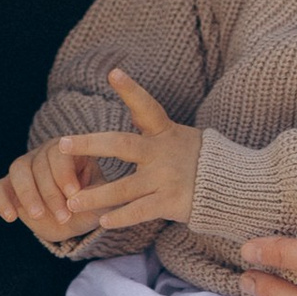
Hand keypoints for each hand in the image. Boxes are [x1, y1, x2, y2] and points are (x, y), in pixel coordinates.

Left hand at [0, 73, 199, 241]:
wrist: (233, 186)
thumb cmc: (200, 159)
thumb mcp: (180, 135)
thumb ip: (154, 126)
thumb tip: (131, 107)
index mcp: (164, 132)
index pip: (146, 106)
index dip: (131, 90)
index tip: (113, 73)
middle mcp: (163, 152)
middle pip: (121, 145)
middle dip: (90, 145)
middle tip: (62, 145)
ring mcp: (166, 178)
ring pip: (124, 188)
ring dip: (96, 196)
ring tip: (71, 203)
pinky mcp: (171, 201)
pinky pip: (139, 210)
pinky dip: (120, 217)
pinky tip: (103, 222)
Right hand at [0, 141, 104, 245]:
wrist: (74, 219)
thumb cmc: (90, 205)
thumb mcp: (101, 201)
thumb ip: (96, 197)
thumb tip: (80, 198)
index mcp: (69, 151)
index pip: (60, 153)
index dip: (64, 173)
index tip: (72, 194)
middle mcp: (45, 154)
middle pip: (39, 163)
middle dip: (50, 192)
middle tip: (63, 216)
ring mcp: (25, 168)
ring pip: (18, 170)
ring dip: (28, 194)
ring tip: (38, 215)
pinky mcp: (9, 186)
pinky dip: (1, 201)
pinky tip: (11, 217)